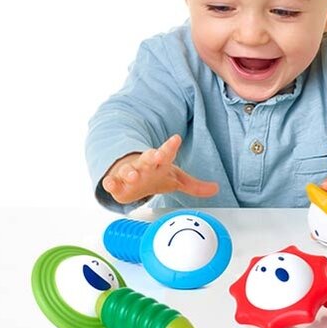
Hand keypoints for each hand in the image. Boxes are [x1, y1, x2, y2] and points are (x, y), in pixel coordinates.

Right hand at [102, 134, 218, 204]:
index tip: (176, 138)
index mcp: (160, 162)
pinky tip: (109, 184)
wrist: (131, 178)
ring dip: (129, 172)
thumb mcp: (176, 179)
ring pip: (128, 170)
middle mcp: (144, 165)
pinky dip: (110, 183)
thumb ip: (195, 186)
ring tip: (131, 175)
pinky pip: (111, 182)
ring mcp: (129, 172)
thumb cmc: (155, 176)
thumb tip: (216, 189)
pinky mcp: (116, 182)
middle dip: (152, 156)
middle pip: (148, 158)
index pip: (167, 152)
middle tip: (156, 155)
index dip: (171, 146)